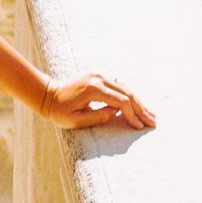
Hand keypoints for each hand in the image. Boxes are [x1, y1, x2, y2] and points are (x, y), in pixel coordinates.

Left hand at [39, 73, 155, 131]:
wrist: (48, 95)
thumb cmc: (59, 111)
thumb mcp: (76, 120)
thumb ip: (98, 117)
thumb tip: (116, 113)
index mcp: (94, 88)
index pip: (121, 101)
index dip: (132, 115)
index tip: (139, 127)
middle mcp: (99, 78)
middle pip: (127, 93)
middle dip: (141, 109)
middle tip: (153, 122)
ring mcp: (100, 75)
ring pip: (126, 88)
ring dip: (138, 102)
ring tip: (150, 115)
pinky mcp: (100, 76)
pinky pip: (119, 86)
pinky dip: (130, 97)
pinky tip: (138, 106)